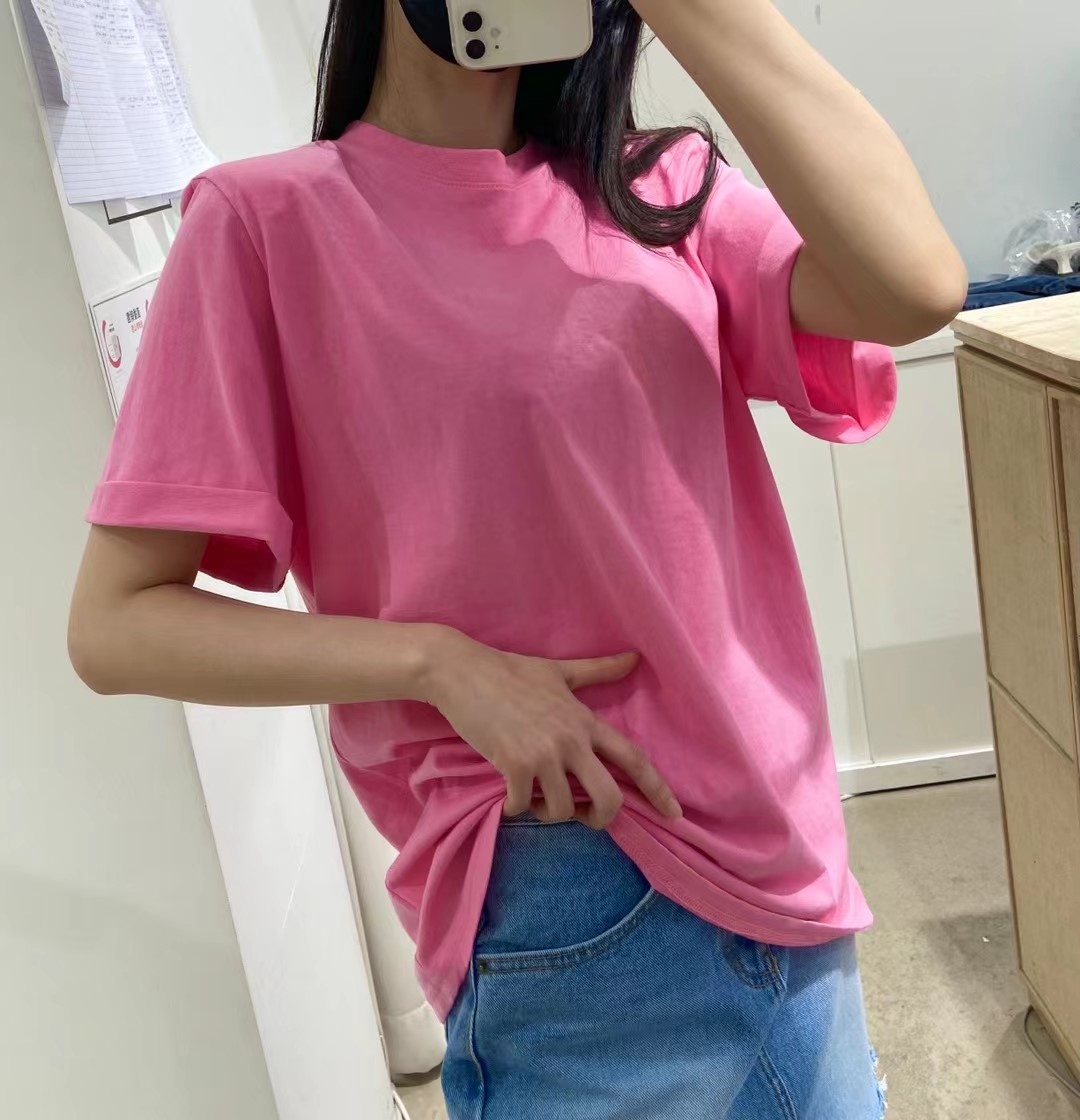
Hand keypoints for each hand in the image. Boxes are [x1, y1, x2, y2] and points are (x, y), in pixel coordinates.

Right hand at [420, 629, 681, 828]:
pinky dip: (515, 807)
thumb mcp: (559, 670)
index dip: (658, 789)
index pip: (633, 758)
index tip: (675, 814)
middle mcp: (571, 740)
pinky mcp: (513, 764)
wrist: (460, 670)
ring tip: (534, 794)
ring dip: (548, 812)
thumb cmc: (509, 670)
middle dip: (601, 818)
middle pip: (608, 797)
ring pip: (562, 810)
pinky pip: (523, 806)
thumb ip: (598, 670)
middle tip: (582, 815)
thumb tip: (634, 657)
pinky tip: (508, 794)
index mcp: (585, 721)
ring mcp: (543, 754)